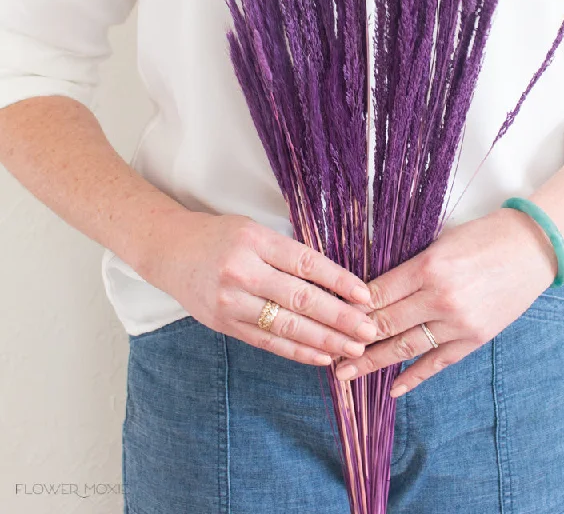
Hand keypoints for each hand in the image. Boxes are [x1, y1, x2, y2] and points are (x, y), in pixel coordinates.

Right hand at [140, 210, 378, 365]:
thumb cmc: (220, 236)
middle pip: (300, 300)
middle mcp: (242, 273)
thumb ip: (288, 253)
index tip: (365, 296)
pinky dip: (298, 351)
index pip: (305, 263)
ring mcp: (231, 303)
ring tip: (354, 348)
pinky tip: (322, 356)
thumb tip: (336, 280)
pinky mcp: (225, 325)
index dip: (338, 281)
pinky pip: (268, 341)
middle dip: (339, 318)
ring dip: (324, 340)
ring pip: (286, 326)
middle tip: (369, 330)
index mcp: (254, 242)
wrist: (171, 252)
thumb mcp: (255, 231)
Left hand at [333, 206, 558, 395]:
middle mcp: (440, 298)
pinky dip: (414, 377)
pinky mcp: (475, 338)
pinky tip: (392, 389)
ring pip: (405, 348)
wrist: (533, 246)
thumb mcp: (440, 241)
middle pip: (384, 323)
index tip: (330, 315)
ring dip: (373, 361)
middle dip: (352, 338)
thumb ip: (409, 267)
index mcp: (428, 266)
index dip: (350, 307)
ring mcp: (459, 323)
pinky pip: (438, 363)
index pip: (377, 293)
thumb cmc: (485, 235)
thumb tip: (373, 287)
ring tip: (345, 373)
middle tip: (327, 349)